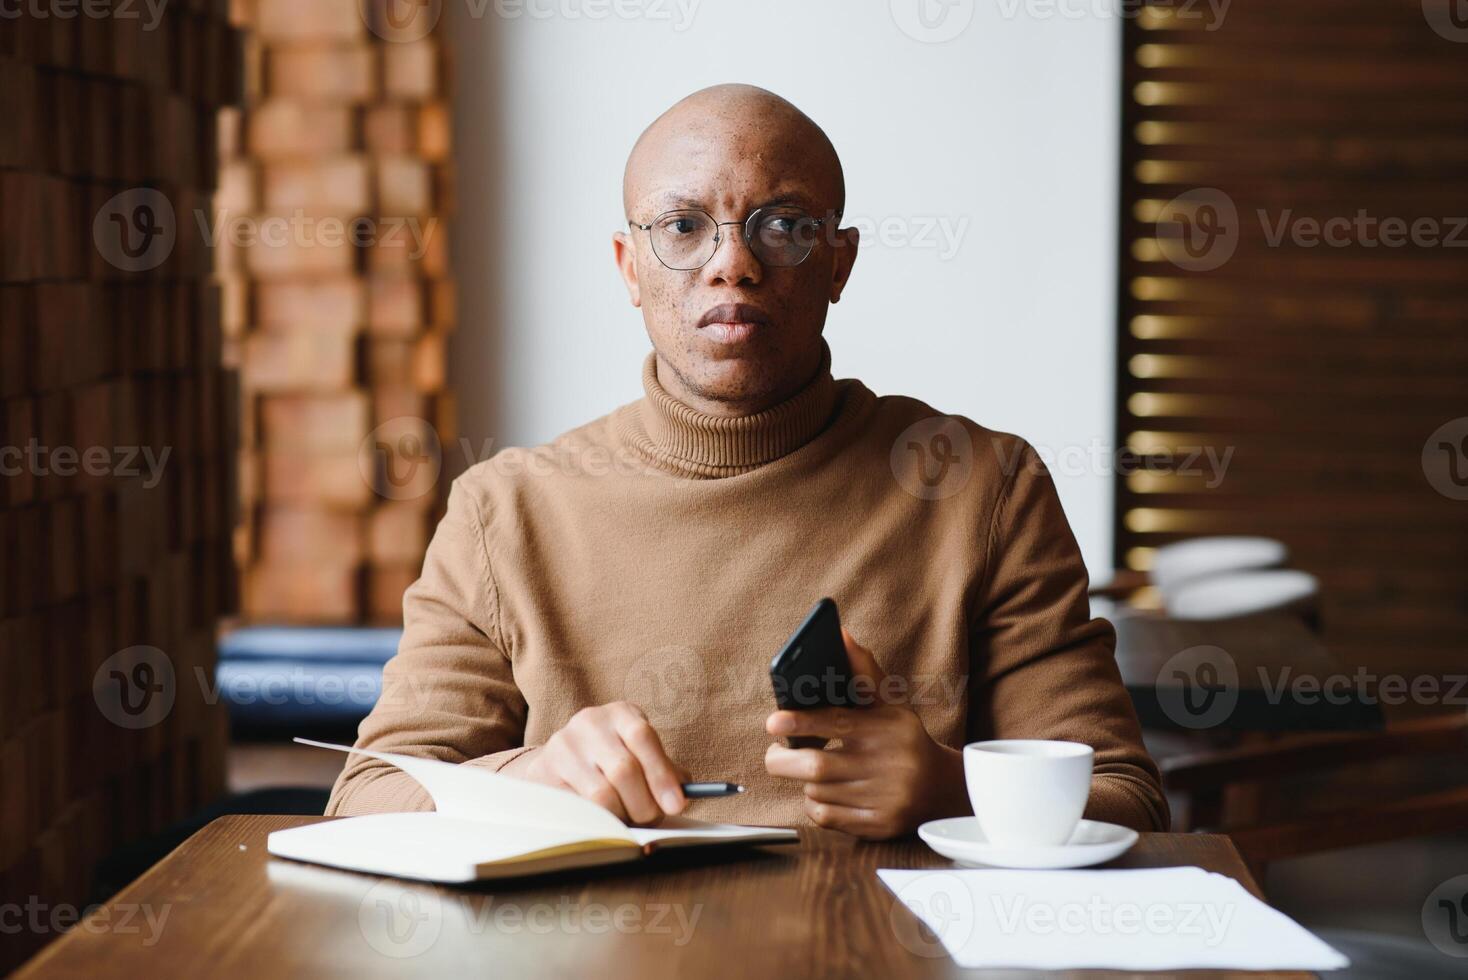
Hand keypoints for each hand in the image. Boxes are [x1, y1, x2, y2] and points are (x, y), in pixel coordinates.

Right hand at [499, 701, 690, 825]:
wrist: (560, 761)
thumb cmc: (612, 760)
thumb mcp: (641, 755)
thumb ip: (665, 773)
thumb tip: (681, 798)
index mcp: (620, 713)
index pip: (643, 737)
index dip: (662, 774)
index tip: (676, 805)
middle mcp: (590, 722)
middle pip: (624, 769)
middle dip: (644, 804)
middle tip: (651, 819)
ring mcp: (564, 746)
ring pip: (601, 794)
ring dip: (621, 816)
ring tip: (627, 819)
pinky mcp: (544, 773)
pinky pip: (578, 807)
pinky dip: (598, 820)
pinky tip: (604, 818)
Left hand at [764, 629, 967, 838]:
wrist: (943, 788)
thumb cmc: (905, 739)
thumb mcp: (890, 704)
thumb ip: (863, 671)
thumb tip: (841, 635)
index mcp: (884, 730)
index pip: (835, 723)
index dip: (800, 722)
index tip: (773, 723)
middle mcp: (884, 765)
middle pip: (816, 766)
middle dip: (783, 761)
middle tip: (775, 753)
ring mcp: (881, 798)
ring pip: (818, 791)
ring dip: (804, 781)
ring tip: (808, 770)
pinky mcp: (877, 825)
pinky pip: (827, 816)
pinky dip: (815, 804)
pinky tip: (824, 792)